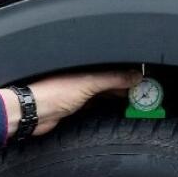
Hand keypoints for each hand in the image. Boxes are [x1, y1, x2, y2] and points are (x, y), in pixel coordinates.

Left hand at [0, 69, 142, 138]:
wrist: (33, 113)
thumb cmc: (53, 93)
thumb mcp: (88, 83)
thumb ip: (113, 79)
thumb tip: (135, 75)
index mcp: (84, 63)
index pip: (111, 63)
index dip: (127, 68)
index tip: (143, 75)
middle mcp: (81, 75)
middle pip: (109, 77)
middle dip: (125, 82)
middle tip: (144, 88)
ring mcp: (78, 89)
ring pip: (104, 90)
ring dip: (118, 93)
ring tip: (136, 97)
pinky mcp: (75, 105)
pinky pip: (96, 102)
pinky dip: (107, 103)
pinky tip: (117, 105)